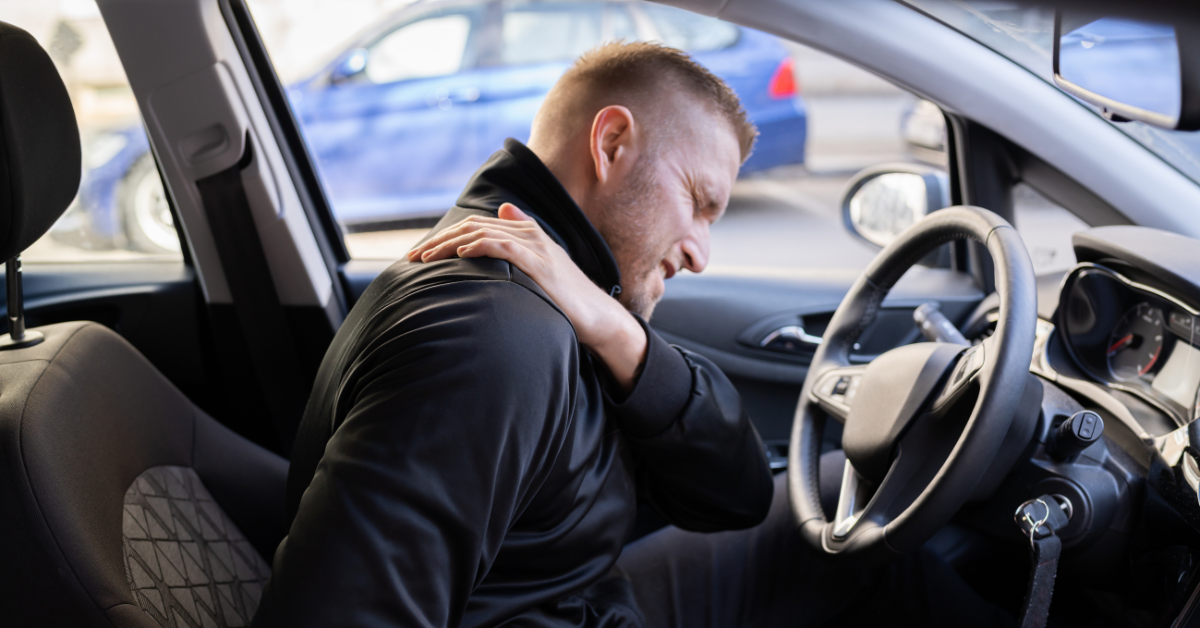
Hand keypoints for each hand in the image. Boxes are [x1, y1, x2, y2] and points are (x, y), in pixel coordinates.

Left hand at [408, 203, 647, 391]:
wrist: (595, 315)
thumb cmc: (565, 297)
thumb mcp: (539, 265)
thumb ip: (519, 238)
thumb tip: (502, 210)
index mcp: (525, 231)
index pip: (476, 225)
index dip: (445, 237)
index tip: (421, 254)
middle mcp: (528, 232)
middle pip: (473, 226)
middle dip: (438, 240)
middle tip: (412, 257)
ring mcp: (534, 245)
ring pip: (481, 232)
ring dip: (449, 243)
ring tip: (425, 258)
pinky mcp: (539, 262)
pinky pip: (502, 246)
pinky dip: (478, 245)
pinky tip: (460, 253)